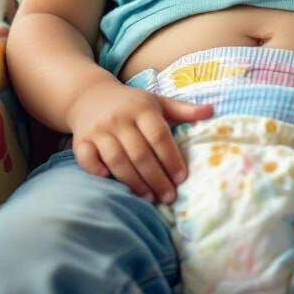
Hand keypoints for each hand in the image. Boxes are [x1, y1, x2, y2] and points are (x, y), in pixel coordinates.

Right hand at [66, 81, 212, 203]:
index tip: (182, 178)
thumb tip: (212, 111)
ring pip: (116, 159)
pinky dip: (98, 172)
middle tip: (169, 196)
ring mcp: (98, 130)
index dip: (171, 158)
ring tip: (149, 197)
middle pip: (140, 152)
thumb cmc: (131, 103)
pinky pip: (87, 159)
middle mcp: (119, 118)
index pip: (158, 135)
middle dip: (156, 177)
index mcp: (141, 108)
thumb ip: (183, 110)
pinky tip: (111, 184)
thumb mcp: (157, 101)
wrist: (89, 95)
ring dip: (133, 181)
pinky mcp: (80, 140)